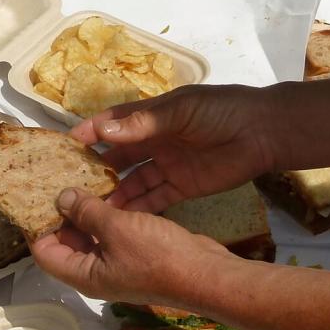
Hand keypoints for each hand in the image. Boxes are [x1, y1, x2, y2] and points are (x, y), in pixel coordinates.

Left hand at [30, 187, 236, 304]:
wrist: (204, 272)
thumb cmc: (156, 255)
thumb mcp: (116, 228)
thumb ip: (86, 211)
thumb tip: (60, 197)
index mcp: (83, 274)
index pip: (44, 253)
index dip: (35, 226)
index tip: (34, 196)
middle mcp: (95, 272)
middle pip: (66, 242)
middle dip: (60, 213)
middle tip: (54, 179)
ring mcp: (116, 263)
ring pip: (91, 234)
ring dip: (85, 209)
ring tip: (77, 176)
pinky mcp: (135, 252)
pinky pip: (112, 232)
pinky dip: (106, 212)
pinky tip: (107, 186)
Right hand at [70, 84, 277, 212]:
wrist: (263, 132)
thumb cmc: (221, 111)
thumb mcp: (181, 111)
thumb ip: (143, 123)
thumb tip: (103, 132)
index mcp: (152, 116)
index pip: (113, 124)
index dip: (90, 134)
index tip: (65, 148)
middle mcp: (155, 141)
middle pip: (118, 157)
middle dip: (96, 169)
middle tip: (70, 186)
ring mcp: (168, 165)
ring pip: (133, 182)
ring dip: (113, 193)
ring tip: (89, 208)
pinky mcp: (182, 187)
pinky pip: (154, 199)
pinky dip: (137, 207)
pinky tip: (117, 218)